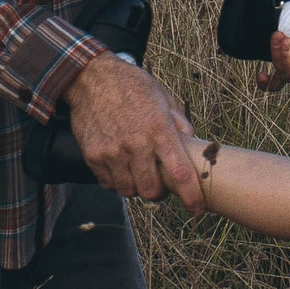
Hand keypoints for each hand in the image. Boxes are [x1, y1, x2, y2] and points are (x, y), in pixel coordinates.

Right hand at [64, 50, 204, 209]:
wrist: (92, 78)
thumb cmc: (132, 86)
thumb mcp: (163, 98)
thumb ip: (179, 124)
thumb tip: (192, 143)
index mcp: (160, 131)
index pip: (181, 174)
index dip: (192, 197)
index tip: (197, 210)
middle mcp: (137, 145)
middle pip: (152, 192)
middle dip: (159, 193)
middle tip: (159, 183)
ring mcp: (113, 152)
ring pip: (129, 191)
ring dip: (136, 187)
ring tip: (137, 172)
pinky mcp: (93, 156)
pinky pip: (109, 183)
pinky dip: (116, 181)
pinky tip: (120, 166)